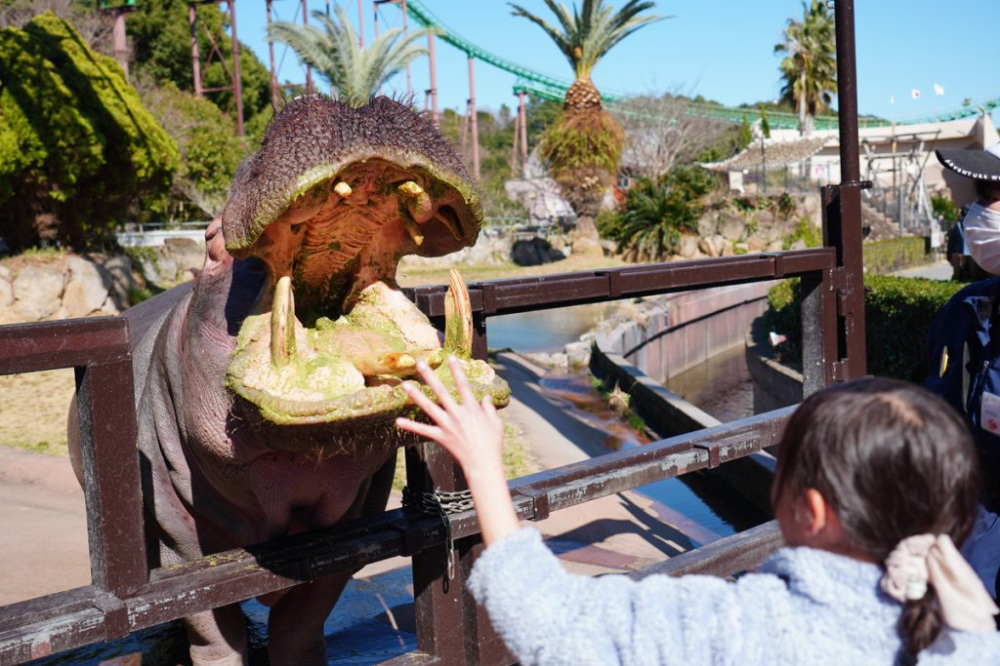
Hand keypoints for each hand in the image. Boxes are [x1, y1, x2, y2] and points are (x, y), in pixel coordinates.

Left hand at [396, 356, 520, 544]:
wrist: (483, 464)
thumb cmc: (492, 444)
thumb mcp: (496, 423)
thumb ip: (490, 408)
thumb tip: (485, 397)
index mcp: (472, 408)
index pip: (463, 385)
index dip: (457, 370)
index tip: (450, 357)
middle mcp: (458, 414)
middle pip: (441, 391)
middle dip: (430, 376)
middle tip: (420, 363)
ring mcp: (448, 425)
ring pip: (429, 407)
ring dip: (416, 396)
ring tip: (404, 385)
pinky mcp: (441, 437)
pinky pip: (423, 430)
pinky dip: (410, 426)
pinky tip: (397, 420)